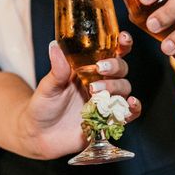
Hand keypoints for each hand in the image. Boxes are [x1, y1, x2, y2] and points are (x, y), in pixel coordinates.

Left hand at [24, 34, 140, 158]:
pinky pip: (128, 113)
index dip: (121, 44)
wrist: (39, 136)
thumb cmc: (42, 107)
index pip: (110, 52)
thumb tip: (54, 46)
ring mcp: (105, 102)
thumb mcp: (48, 86)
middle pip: (121, 69)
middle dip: (115, 66)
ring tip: (94, 91)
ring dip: (115, 87)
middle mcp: (100, 83)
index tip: (123, 38)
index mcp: (87, 69)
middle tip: (100, 69)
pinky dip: (134, 108)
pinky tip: (131, 103)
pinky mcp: (108, 121)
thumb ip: (57, 69)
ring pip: (124, 88)